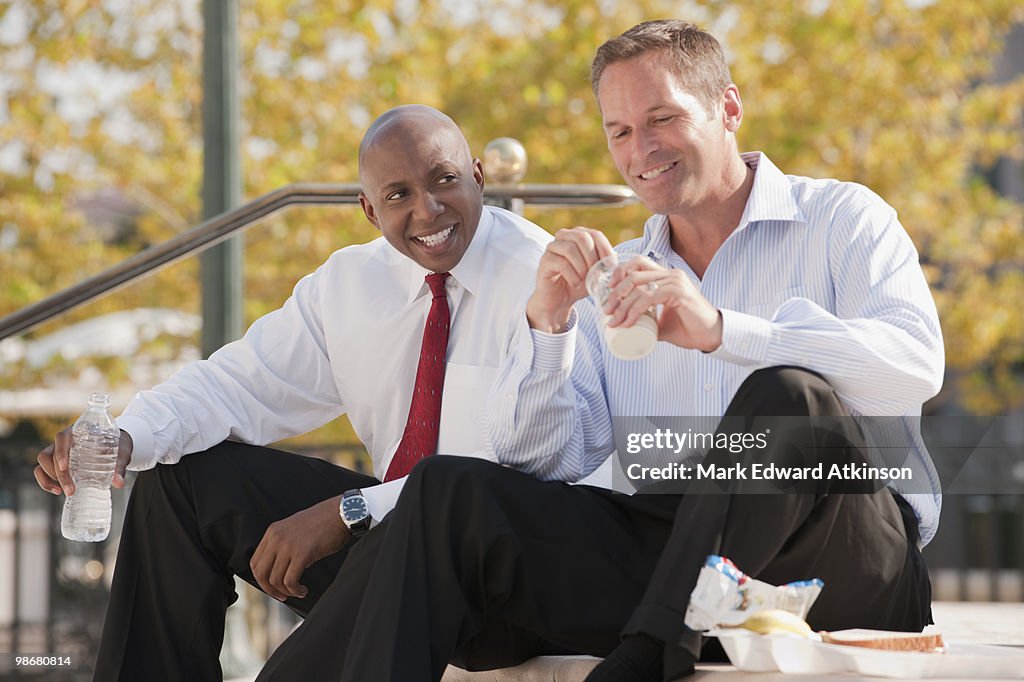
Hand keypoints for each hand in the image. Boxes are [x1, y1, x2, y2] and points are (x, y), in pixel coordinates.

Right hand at [35, 428, 132, 496]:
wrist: (118, 444)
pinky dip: (45, 481)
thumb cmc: (118, 445)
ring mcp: (58, 450)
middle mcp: (65, 440)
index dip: (61, 452)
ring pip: (43, 461)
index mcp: (78, 431)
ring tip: (65, 491)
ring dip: (50, 478)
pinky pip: (41, 470)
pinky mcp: (56, 461)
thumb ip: (120, 465)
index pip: (62, 438)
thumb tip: (119, 483)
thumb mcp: (121, 453)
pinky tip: (57, 490)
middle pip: (51, 454)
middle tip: (71, 490)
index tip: (66, 467)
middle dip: (59, 474)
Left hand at [250, 495, 350, 600]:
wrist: (341, 513)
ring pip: (275, 580)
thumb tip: (278, 569)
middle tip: (282, 596)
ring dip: (286, 592)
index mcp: (273, 531)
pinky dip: (295, 590)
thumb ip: (283, 543)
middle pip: (261, 573)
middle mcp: (276, 538)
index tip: (273, 587)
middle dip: (270, 590)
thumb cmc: (323, 523)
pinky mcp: (302, 554)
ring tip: (298, 592)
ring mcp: (288, 545)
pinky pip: (290, 581)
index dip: (262, 580)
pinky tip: (304, 590)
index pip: (255, 562)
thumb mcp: (295, 528)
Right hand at [526, 227, 614, 332]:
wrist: (559, 300)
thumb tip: (615, 260)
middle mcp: (564, 237)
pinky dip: (572, 275)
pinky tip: (576, 284)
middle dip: (592, 257)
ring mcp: (552, 247)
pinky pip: (561, 263)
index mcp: (578, 235)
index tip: (610, 267)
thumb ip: (605, 264)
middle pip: (582, 237)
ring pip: (570, 248)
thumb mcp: (596, 273)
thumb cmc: (579, 284)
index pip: (595, 234)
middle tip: (595, 274)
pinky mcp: (545, 261)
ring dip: (582, 267)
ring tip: (585, 280)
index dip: (605, 249)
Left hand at [605, 257, 722, 351]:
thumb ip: (647, 318)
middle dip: (615, 292)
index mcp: (666, 276)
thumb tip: (626, 325)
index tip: (608, 293)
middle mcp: (671, 274)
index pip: (638, 263)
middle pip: (633, 273)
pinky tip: (628, 322)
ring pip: (638, 286)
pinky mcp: (678, 292)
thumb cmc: (688, 328)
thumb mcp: (661, 321)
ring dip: (622, 305)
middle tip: (607, 311)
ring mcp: (675, 281)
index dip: (620, 273)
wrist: (710, 336)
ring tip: (614, 321)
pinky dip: (634, 311)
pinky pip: (649, 298)